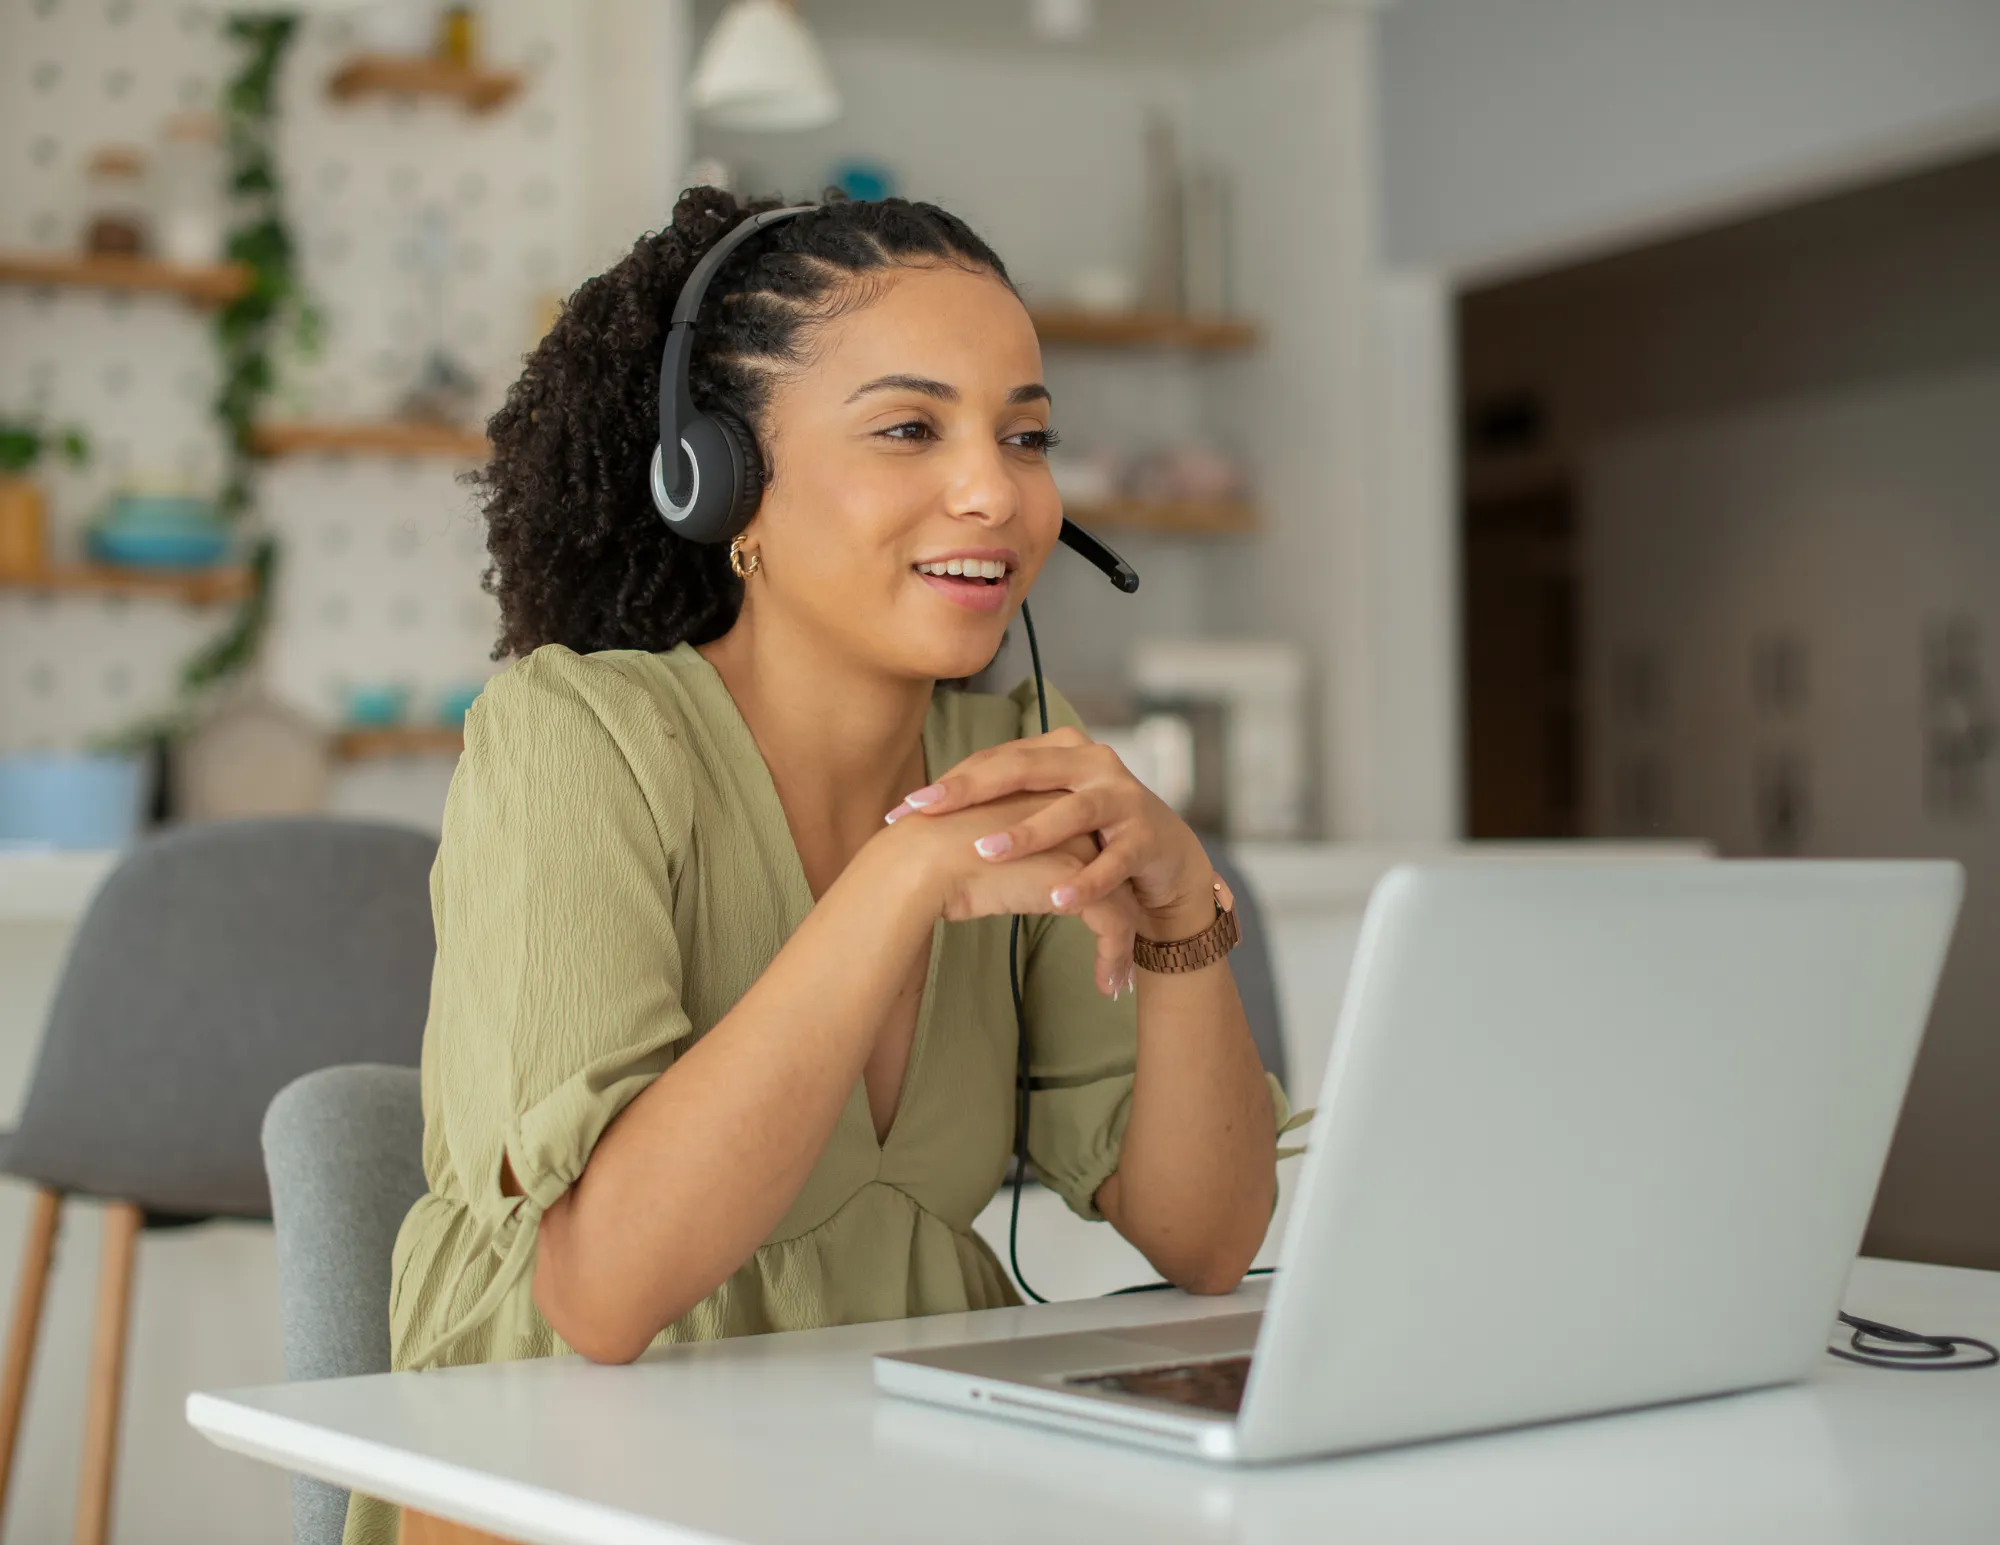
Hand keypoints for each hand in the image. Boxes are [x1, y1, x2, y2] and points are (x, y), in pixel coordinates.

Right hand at [874, 792, 1141, 995]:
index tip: (1086, 904)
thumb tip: (982, 863)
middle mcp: (1066, 811)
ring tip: (1119, 978)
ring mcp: (1076, 843)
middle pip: (1108, 862)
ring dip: (1121, 942)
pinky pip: (1114, 924)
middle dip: (1119, 907)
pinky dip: (1114, 957)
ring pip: (1120, 897)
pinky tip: (1108, 986)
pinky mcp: (1079, 881)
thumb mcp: (966, 841)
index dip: (1089, 874)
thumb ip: (991, 846)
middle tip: (1124, 940)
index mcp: (1039, 795)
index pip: (1080, 834)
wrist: (918, 863)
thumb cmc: (924, 856)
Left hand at [885, 729, 1213, 944]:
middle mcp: (1091, 763)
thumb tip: (920, 814)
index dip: (948, 783)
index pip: (995, 761)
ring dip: (1027, 833)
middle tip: (926, 811)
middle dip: (970, 791)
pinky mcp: (1148, 836)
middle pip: (1023, 770)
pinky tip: (1056, 899)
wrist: (1167, 858)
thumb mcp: (1044, 810)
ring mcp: (1122, 797)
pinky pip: (1113, 861)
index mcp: (1059, 750)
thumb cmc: (1090, 835)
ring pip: (1070, 812)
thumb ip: (997, 805)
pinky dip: (1086, 880)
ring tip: (984, 852)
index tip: (901, 810)